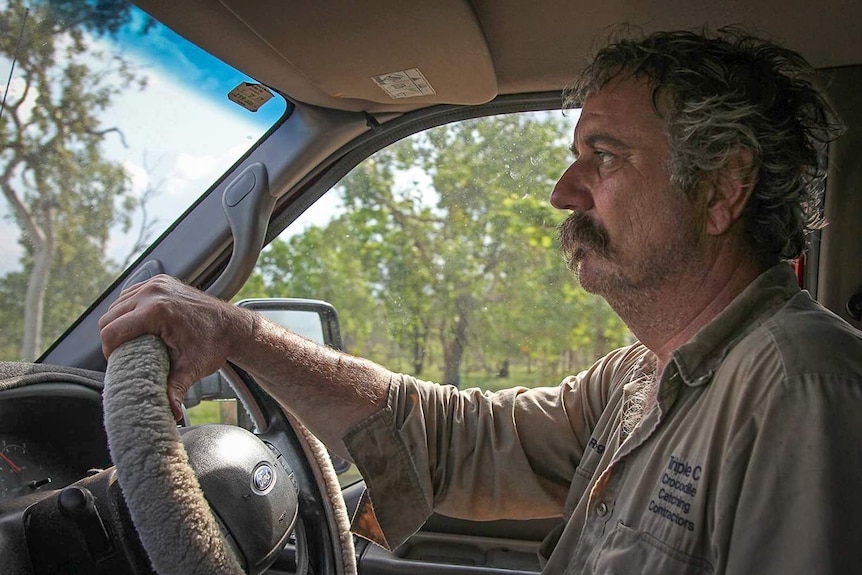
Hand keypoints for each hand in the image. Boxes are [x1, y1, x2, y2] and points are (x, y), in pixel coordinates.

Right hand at [99, 275, 252, 419]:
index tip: (118, 362)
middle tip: (124, 355)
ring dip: (118, 323)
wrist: (231, 326)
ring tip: (131, 341)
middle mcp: (154, 292)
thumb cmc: (213, 345)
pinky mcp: (160, 281)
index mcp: (157, 311)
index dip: (109, 350)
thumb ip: (175, 390)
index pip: (111, 331)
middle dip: (111, 338)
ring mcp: (157, 283)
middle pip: (109, 318)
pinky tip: (137, 325)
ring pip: (116, 305)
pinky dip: (128, 310)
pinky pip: (130, 295)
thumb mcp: (192, 368)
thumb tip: (170, 414)